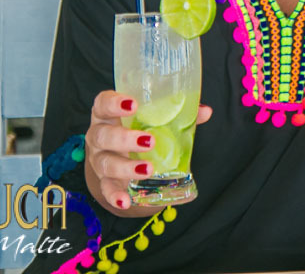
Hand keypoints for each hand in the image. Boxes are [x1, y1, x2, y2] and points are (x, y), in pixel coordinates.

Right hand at [85, 90, 212, 215]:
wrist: (121, 155)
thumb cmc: (138, 128)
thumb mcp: (152, 118)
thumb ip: (177, 113)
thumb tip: (205, 111)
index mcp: (108, 114)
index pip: (103, 103)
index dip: (114, 103)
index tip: (133, 105)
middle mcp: (99, 135)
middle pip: (103, 135)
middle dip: (125, 139)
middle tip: (150, 141)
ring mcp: (99, 159)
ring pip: (106, 163)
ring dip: (126, 167)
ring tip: (148, 169)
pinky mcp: (104, 180)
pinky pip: (106, 189)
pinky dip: (115, 196)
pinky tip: (125, 200)